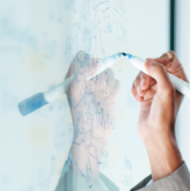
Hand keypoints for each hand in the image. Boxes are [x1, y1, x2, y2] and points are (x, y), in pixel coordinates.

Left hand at [67, 51, 118, 176]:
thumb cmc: (81, 114)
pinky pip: (116, 82)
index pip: (81, 58)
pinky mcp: (109, 93)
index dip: (88, 60)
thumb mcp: (76, 90)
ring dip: (108, 82)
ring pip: (109, 72)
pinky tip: (109, 98)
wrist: (93, 132)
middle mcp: (86, 80)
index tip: (93, 69)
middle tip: (98, 86)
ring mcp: (98, 87)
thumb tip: (94, 60)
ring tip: (103, 94)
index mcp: (73, 77)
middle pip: (98, 63)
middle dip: (100, 74)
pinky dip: (114, 89)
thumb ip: (82, 72)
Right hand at [131, 51, 184, 178]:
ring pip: (143, 74)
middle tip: (145, 86)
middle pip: (153, 65)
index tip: (151, 66)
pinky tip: (138, 99)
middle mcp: (168, 82)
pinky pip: (136, 83)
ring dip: (139, 83)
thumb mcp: (166, 91)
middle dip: (146, 74)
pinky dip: (135, 89)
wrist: (154, 133)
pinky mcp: (146, 93)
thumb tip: (149, 62)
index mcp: (179, 80)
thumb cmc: (164, 115)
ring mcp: (156, 87)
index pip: (170, 59)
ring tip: (141, 95)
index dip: (159, 59)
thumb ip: (160, 73)